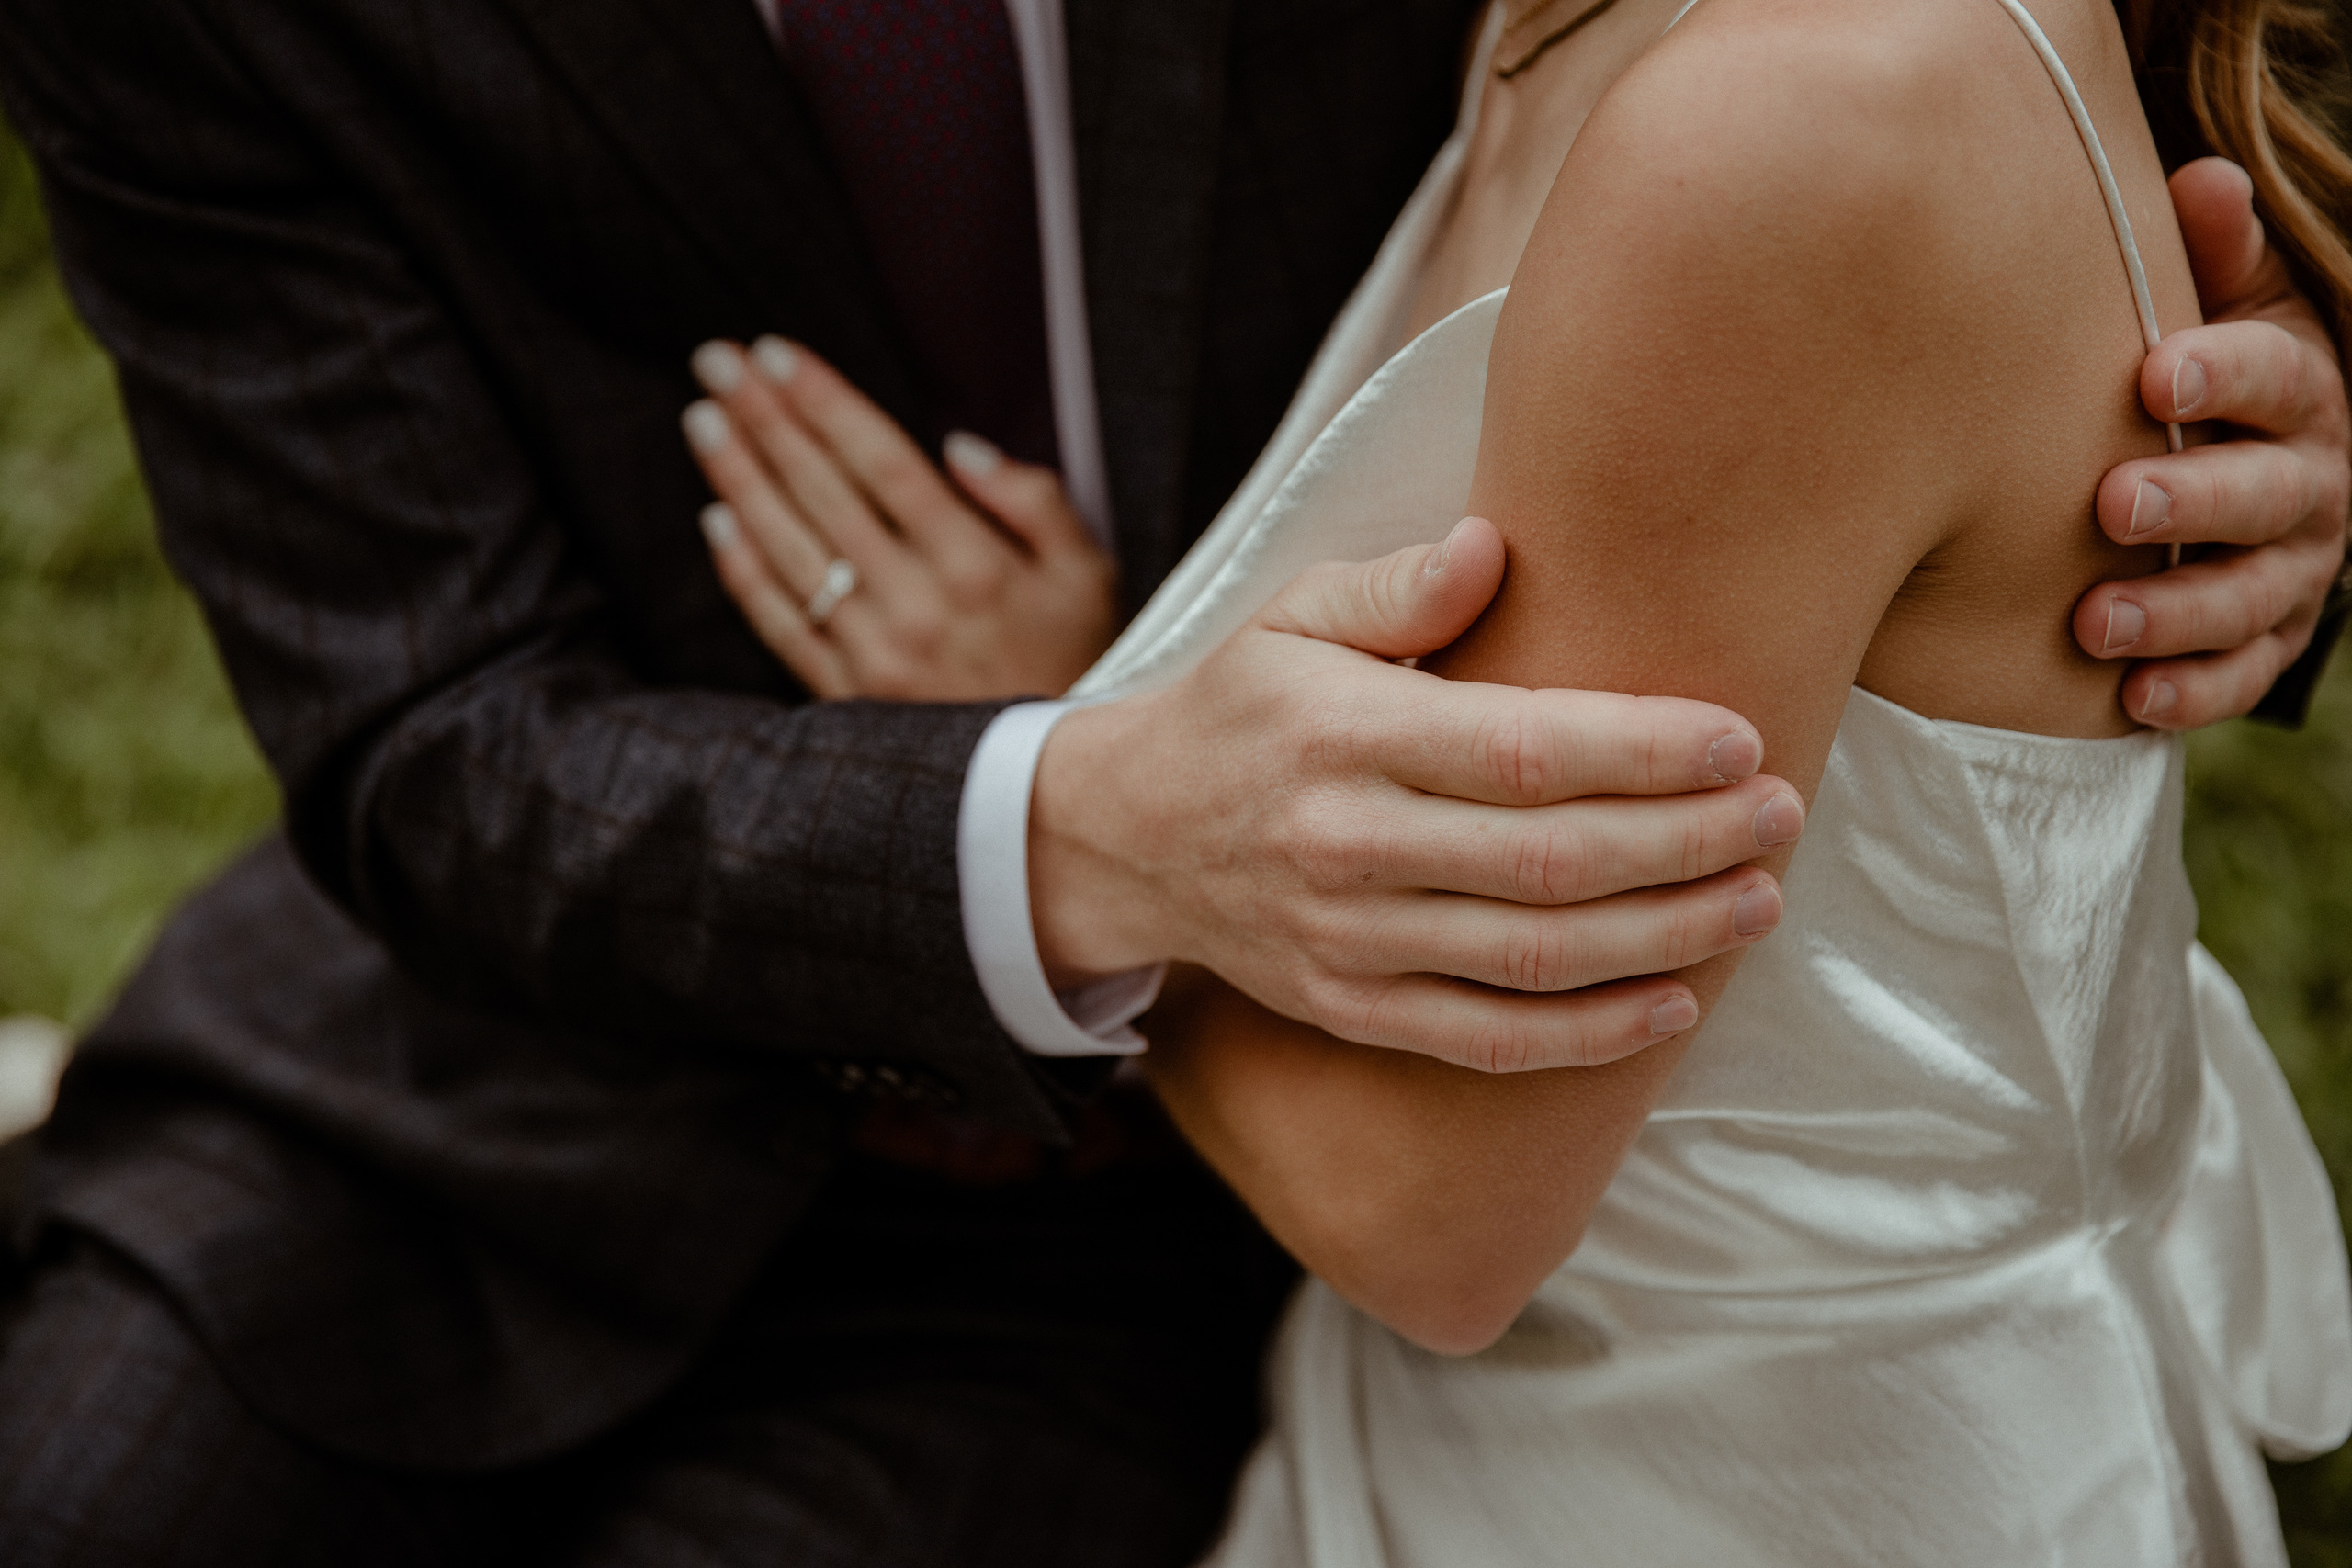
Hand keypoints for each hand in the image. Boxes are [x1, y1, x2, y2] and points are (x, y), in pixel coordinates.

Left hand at [684, 337, 1118, 700]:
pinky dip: (744, 573)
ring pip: (791, 551)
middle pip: (823, 493)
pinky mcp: (850, 698)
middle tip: (716, 362)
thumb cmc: (1084, 663)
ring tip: (703, 420)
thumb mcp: (1090, 575)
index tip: (775, 353)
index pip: (881, 461)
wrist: (1061, 787)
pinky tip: (716, 521)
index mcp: (976, 564)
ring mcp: (876, 656)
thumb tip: (957, 445)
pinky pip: (782, 627)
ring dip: (740, 480)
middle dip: (765, 420)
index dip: (823, 402)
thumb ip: (1034, 500)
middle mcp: (917, 605)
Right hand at [1030, 518, 1806, 1073]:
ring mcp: (1348, 941)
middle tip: (1782, 817)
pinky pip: (1486, 1039)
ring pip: (1531, 960)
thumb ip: (1396, 586)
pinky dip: (1587, 1036)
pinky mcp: (1351, 1008)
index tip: (1740, 739)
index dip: (1643, 751)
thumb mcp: (1291, 615)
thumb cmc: (1242, 708)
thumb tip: (1493, 547)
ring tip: (1757, 903)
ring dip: (1662, 938)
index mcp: (1342, 733)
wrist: (1126, 838)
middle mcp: (1345, 845)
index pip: (1519, 750)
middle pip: (1547, 862)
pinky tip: (1673, 1005)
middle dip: (1684, 844)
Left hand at [2075, 158, 2351, 728]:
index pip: (2280, 376)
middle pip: (2265, 495)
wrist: (2222, 471)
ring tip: (2092, 623)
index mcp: (2299, 394)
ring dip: (2174, 612)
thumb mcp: (2218, 310)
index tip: (2153, 373)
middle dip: (2194, 501)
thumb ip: (2213, 257)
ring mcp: (2288, 574)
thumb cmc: (2192, 378)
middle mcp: (2309, 487)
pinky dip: (2189, 693)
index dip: (2224, 373)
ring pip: (2246, 599)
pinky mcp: (2261, 646)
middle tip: (2112, 505)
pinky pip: (2236, 679)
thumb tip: (2205, 181)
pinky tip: (2133, 699)